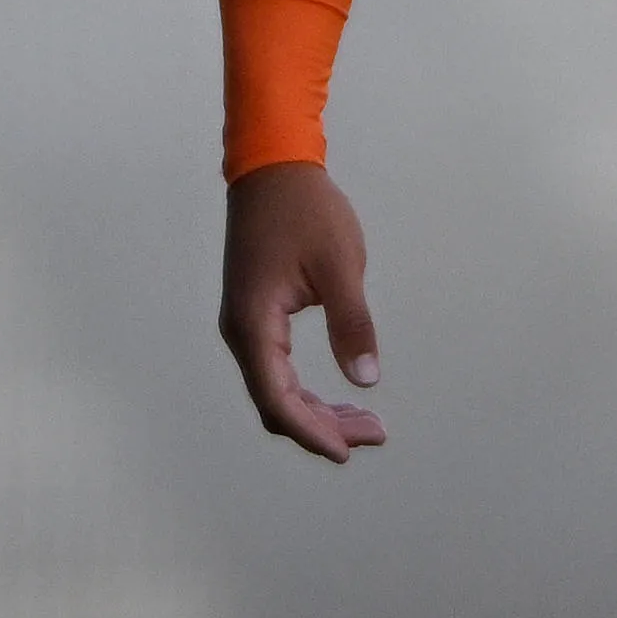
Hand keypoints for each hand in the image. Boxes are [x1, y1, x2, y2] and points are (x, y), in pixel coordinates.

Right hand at [220, 160, 386, 461]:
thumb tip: (366, 380)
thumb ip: (352, 324)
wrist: (273, 167)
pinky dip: (306, 389)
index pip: (278, 400)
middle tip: (374, 435)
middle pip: (276, 403)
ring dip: (317, 411)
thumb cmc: (307, 210)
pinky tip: (339, 397)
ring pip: (276, 389)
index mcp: (255, 324)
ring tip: (366, 423)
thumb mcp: (340, 266)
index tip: (349, 451)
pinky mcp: (255, 315)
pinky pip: (277, 369)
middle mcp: (241, 331)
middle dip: (323, 427)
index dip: (313, 432)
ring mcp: (245, 324)